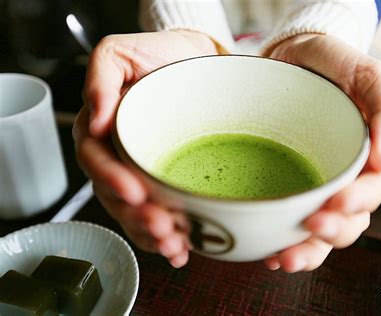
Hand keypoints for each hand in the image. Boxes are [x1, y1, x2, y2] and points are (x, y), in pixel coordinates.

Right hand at [73, 30, 218, 267]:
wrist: (193, 60)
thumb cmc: (156, 55)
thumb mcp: (119, 53)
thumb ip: (101, 79)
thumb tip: (94, 118)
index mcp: (103, 130)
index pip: (97, 161)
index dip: (110, 179)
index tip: (133, 191)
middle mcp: (120, 156)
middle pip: (117, 196)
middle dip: (137, 217)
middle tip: (162, 228)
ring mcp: (144, 172)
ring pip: (138, 213)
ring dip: (153, 235)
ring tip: (174, 245)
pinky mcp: (169, 181)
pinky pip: (163, 215)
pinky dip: (170, 237)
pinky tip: (182, 251)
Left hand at [264, 34, 380, 271]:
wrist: (292, 58)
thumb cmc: (332, 65)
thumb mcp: (367, 75)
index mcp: (368, 156)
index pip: (373, 190)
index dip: (358, 202)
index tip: (336, 202)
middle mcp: (344, 177)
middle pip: (349, 220)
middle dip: (332, 231)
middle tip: (310, 227)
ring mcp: (315, 186)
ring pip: (320, 232)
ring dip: (306, 250)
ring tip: (284, 258)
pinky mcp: (289, 188)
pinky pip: (291, 225)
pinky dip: (282, 242)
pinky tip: (268, 251)